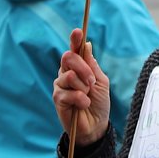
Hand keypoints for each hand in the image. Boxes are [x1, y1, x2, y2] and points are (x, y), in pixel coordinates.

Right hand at [52, 28, 110, 146]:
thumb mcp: (101, 81)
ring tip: (87, 96)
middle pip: (68, 57)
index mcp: (79, 66)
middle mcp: (67, 72)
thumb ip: (92, 65)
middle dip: (84, 69)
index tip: (77, 31)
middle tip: (92, 82)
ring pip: (69, 75)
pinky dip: (80, 98)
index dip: (75, 40)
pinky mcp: (57, 98)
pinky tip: (83, 105)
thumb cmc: (99, 102)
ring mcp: (61, 85)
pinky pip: (68, 92)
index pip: (74, 50)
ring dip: (83, 86)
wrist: (96, 125)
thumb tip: (86, 44)